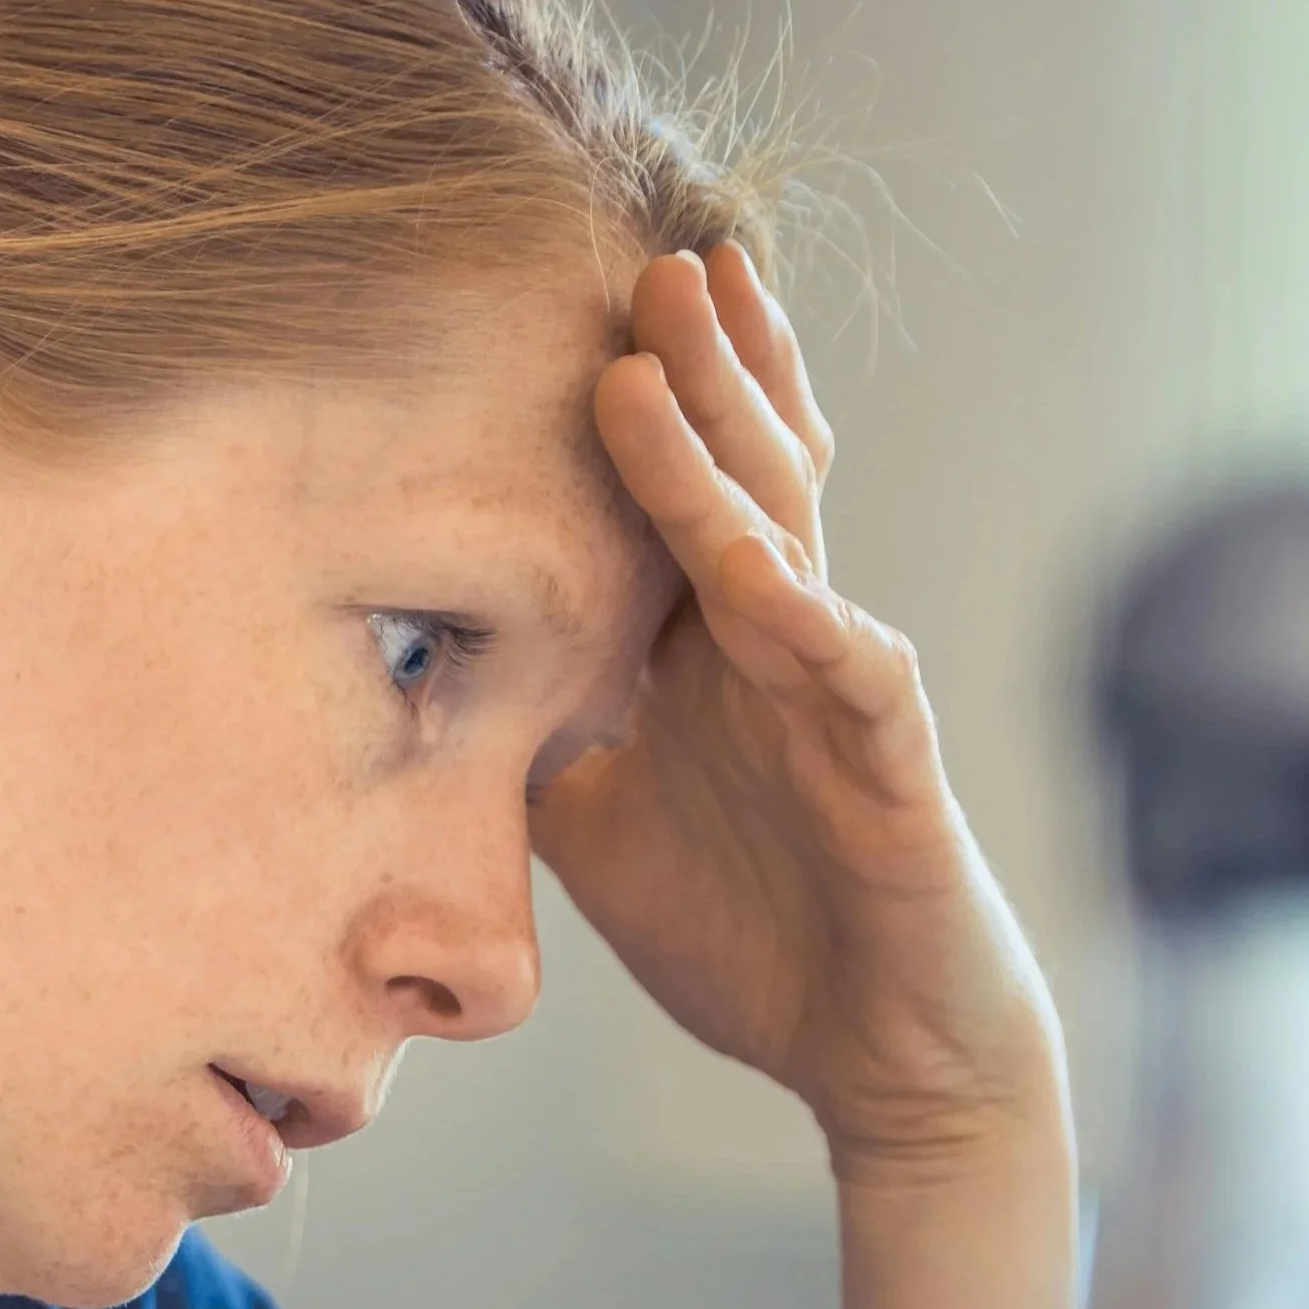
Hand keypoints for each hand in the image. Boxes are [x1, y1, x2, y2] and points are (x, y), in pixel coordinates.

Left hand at [529, 243, 1063, 1172]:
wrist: (873, 1050)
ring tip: (666, 347)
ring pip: (783, 542)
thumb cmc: (748, 926)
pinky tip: (753, 566)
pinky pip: (850, 675)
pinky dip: (803, 617)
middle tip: (638, 257)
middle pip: (738, 478)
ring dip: (722, 448)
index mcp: (712, 652)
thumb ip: (532, 741)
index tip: (575, 306)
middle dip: (692, 368)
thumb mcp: (596, 825)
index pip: (678, 499)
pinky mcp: (892, 769)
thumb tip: (416, 690)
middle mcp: (778, 648)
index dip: (646, 405)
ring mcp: (839, 696)